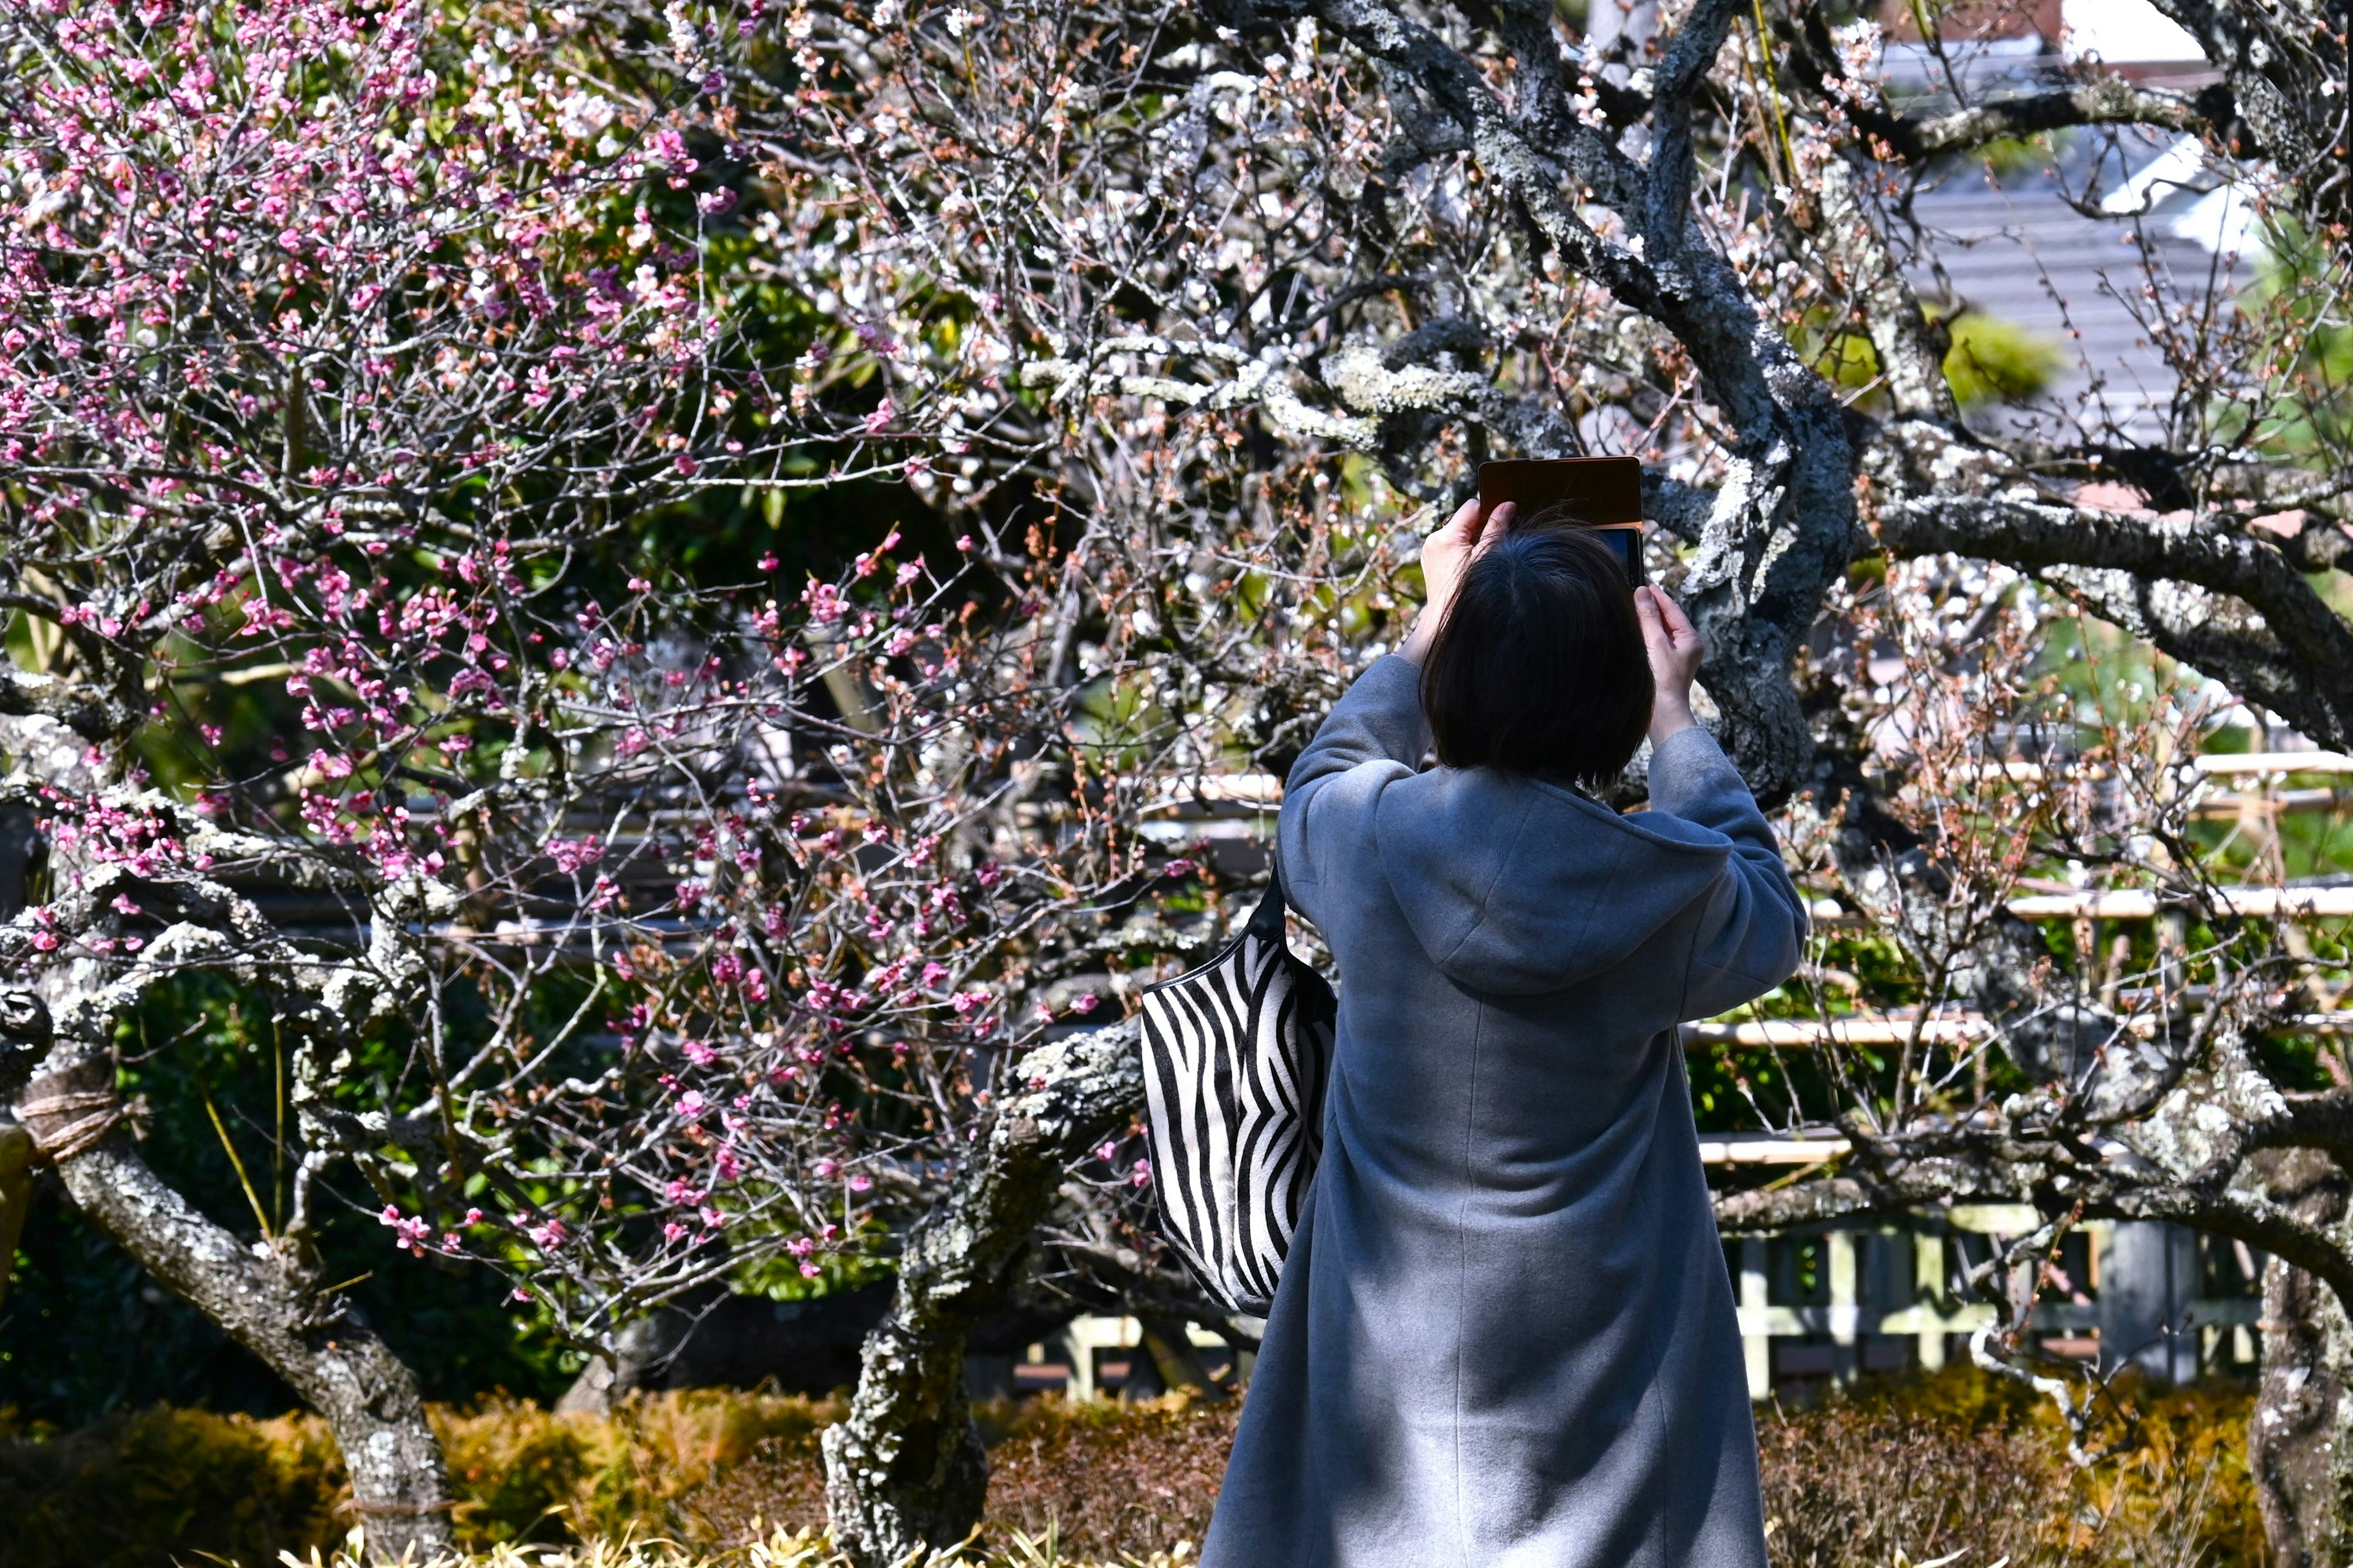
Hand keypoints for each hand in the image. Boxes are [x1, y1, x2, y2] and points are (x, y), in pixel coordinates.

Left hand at [1400, 498, 1512, 662]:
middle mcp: (1432, 539)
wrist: (1447, 620)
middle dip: (1478, 530)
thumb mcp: (1488, 557)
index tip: (1500, 527)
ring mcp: (1428, 550)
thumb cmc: (1469, 590)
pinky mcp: (1429, 560)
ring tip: (1477, 562)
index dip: (1488, 514)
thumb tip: (1507, 505)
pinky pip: (1449, 545)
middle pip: (1464, 520)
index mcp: (1445, 536)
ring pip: (1457, 533)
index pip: (1471, 507)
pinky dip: (1461, 550)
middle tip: (1488, 551)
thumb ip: (1497, 528)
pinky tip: (1467, 567)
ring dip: (1470, 541)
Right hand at [1634, 585, 1702, 743]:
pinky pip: (1655, 643)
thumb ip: (1649, 617)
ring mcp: (1676, 657)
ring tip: (1631, 605)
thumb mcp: (1655, 644)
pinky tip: (1632, 630)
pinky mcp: (1665, 667)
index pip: (1672, 609)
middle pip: (1667, 619)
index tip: (1643, 580)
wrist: (1662, 715)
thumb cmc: (1662, 681)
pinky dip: (1645, 633)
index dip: (1658, 594)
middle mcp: (1686, 646)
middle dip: (1651, 605)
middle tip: (1634, 589)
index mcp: (1690, 639)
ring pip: (1660, 630)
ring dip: (1647, 619)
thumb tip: (1642, 592)